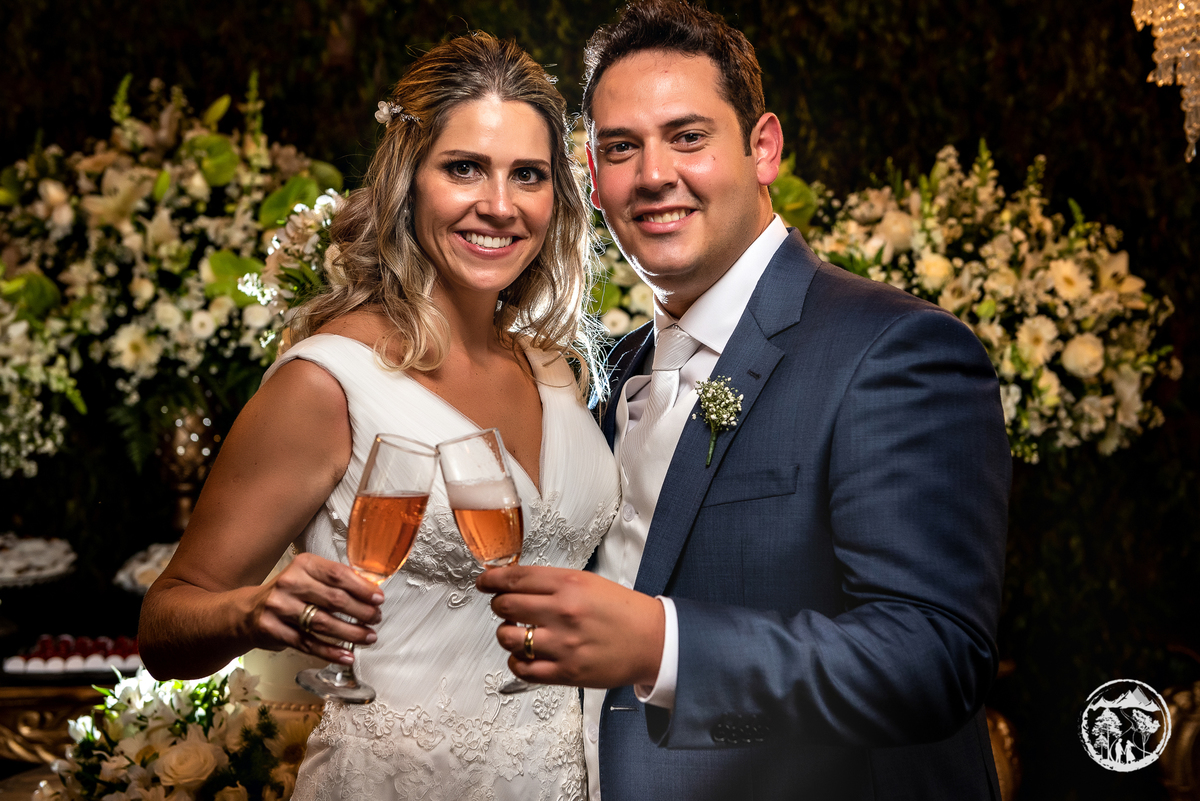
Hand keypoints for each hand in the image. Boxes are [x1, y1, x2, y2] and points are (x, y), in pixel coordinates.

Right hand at [245, 552, 383, 664]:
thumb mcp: (308, 576)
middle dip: (361, 611)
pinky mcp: (273, 630)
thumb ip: (335, 581)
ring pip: (323, 623)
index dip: (362, 588)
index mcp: (303, 565)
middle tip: (376, 619)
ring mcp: (279, 607)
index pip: (338, 574)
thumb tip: (371, 590)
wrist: (247, 611)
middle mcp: (290, 583)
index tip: (379, 599)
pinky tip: (347, 655)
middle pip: (334, 599)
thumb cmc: (289, 593)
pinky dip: (330, 652)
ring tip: (369, 637)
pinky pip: (308, 643)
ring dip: (351, 633)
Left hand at [476, 565, 664, 688]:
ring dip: (507, 633)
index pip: (515, 578)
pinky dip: (517, 661)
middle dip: (500, 604)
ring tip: (518, 631)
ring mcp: (562, 645)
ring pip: (508, 638)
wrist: (652, 641)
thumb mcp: (588, 582)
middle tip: (506, 606)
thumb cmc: (621, 610)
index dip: (492, 580)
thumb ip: (552, 583)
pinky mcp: (565, 672)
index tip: (484, 582)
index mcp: (569, 585)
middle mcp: (562, 613)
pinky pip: (522, 669)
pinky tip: (525, 654)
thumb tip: (515, 583)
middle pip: (506, 606)